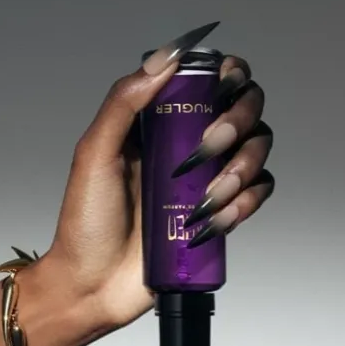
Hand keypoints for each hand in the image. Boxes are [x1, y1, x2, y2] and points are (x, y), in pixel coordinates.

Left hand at [41, 21, 275, 329]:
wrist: (94, 286)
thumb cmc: (87, 224)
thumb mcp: (94, 157)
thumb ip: (122, 105)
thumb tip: (163, 59)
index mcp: (159, 127)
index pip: (209, 83)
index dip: (228, 76)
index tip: (221, 87)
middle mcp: (189, 148)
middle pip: (246, 111)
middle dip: (238, 123)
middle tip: (207, 149)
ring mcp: (206, 183)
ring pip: (257, 151)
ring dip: (243, 168)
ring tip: (208, 198)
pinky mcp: (218, 217)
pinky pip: (256, 196)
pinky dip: (247, 204)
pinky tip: (217, 220)